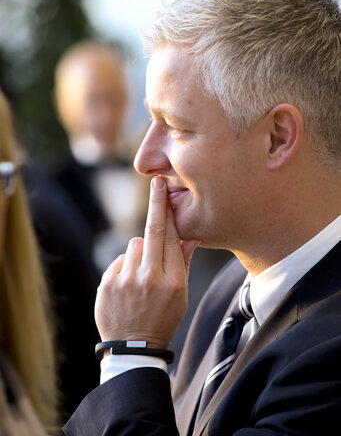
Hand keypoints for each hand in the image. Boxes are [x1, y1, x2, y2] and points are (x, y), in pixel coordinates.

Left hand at [95, 176, 199, 348]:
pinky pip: (119, 259)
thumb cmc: (162, 318)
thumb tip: (190, 234)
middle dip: (156, 203)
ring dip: (140, 251)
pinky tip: (128, 284)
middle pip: (153, 230)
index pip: (172, 237)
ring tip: (141, 275)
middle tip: (156, 182)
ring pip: (134, 245)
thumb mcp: (181, 296)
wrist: (133, 347)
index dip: (168, 211)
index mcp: (172, 281)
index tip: (165, 189)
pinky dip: (125, 265)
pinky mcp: (108, 283)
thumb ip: (183, 263)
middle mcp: (149, 278)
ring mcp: (126, 280)